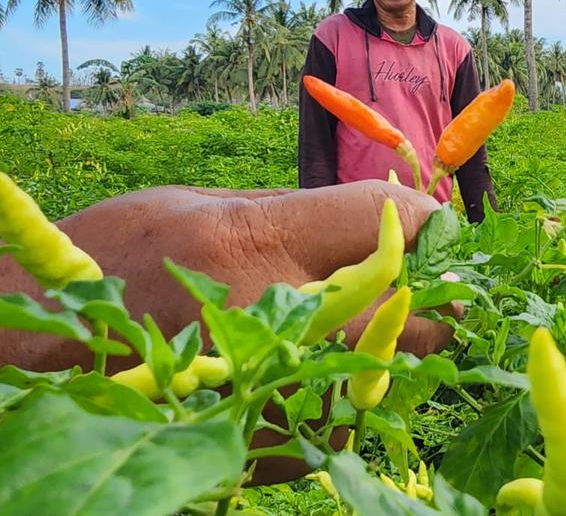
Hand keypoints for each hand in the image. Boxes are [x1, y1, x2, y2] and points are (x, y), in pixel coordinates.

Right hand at [0, 180, 462, 372]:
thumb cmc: (113, 263)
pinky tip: (307, 362)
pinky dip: (346, 386)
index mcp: (250, 245)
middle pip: (416, 309)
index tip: (435, 227)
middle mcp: (271, 325)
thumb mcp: (199, 207)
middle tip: (419, 278)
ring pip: (391, 369)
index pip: (392, 221)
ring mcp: (272, 397)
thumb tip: (397, 218)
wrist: (38, 357)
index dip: (427, 222)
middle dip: (430, 292)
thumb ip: (301, 214)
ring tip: (348, 320)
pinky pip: (347, 412)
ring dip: (389, 344)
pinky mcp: (269, 448)